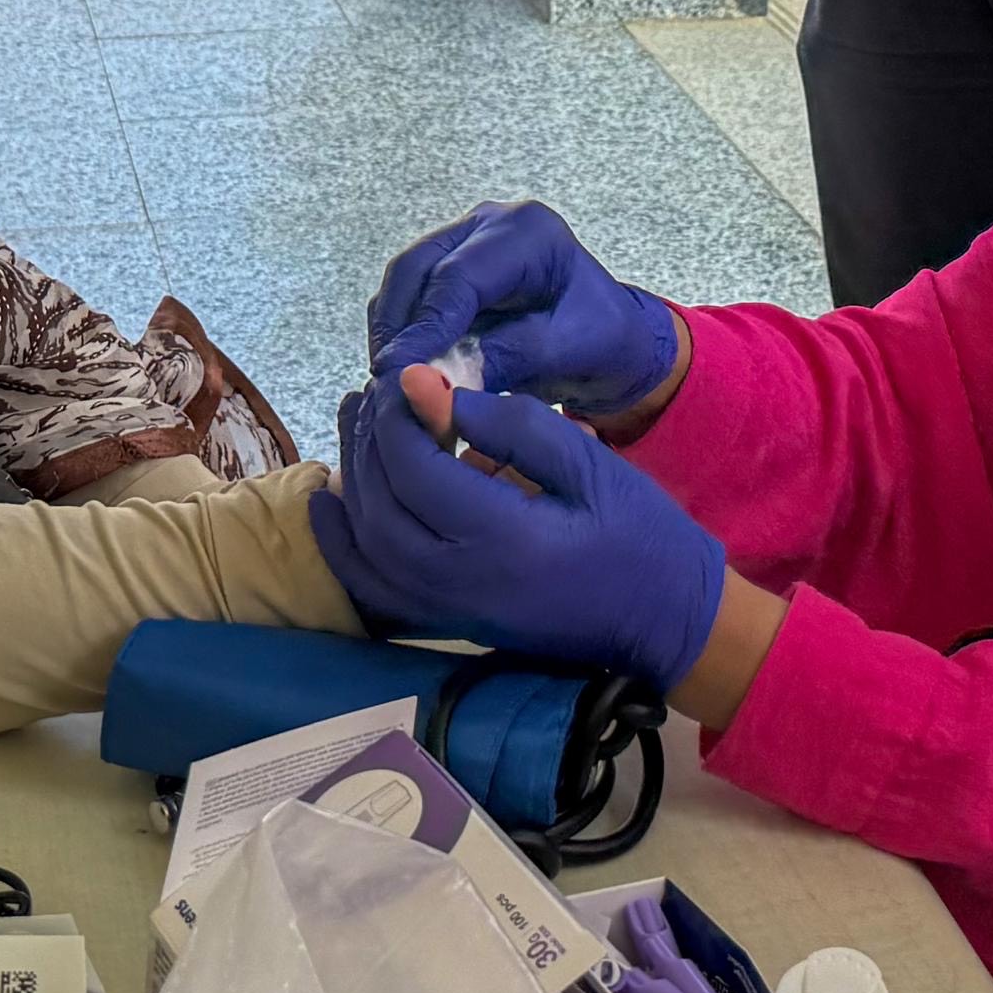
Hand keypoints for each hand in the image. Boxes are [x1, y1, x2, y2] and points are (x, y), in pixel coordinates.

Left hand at [310, 374, 727, 692]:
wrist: (665, 620)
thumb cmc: (639, 534)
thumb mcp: (587, 463)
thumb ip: (511, 425)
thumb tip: (435, 389)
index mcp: (500, 537)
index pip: (416, 468)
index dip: (399, 413)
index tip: (405, 372)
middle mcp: (459, 580)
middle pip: (380, 503)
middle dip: (370, 438)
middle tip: (377, 390)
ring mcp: (448, 608)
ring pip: (367, 543)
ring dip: (351, 478)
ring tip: (357, 419)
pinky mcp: (448, 620)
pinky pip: (373, 589)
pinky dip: (340, 546)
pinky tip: (327, 502)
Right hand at [367, 200, 679, 415]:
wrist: (614, 342)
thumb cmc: (604, 342)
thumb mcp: (568, 352)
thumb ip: (508, 358)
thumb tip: (436, 380)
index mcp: (528, 232)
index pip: (458, 278)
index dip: (425, 329)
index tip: (400, 375)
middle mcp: (489, 224)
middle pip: (417, 269)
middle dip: (398, 330)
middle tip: (388, 384)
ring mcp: (465, 241)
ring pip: (404, 282)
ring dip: (393, 333)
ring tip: (392, 384)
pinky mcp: (449, 266)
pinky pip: (409, 297)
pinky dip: (402, 335)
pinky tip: (407, 372)